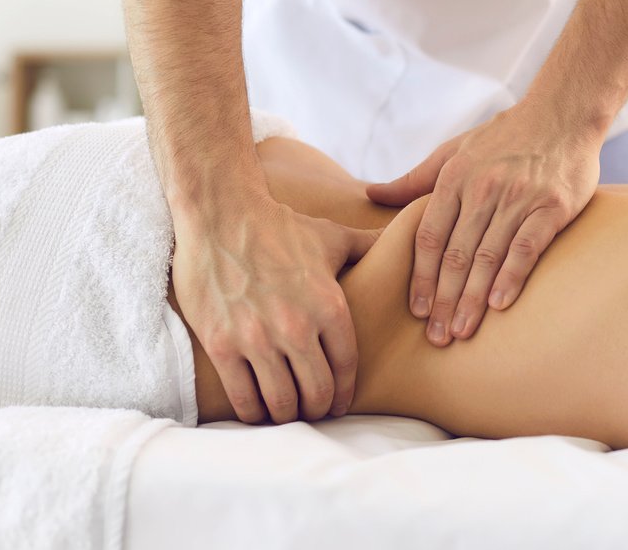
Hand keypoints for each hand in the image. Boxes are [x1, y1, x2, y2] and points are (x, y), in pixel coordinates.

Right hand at [170, 190, 379, 423]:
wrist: (220, 214)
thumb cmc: (279, 226)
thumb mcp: (332, 236)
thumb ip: (369, 246)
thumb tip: (406, 235)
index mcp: (329, 305)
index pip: (347, 368)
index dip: (344, 394)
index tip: (339, 405)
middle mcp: (297, 326)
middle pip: (317, 392)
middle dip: (318, 409)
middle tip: (313, 412)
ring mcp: (257, 338)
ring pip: (281, 401)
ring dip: (287, 415)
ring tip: (286, 413)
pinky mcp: (222, 345)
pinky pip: (243, 398)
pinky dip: (253, 413)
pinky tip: (257, 410)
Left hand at [365, 101, 600, 345]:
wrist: (563, 112)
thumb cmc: (505, 135)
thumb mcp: (454, 150)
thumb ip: (415, 179)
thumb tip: (370, 193)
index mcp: (455, 178)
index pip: (430, 236)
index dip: (422, 277)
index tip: (417, 311)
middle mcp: (483, 188)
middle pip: (456, 254)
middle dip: (445, 299)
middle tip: (437, 338)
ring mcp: (518, 198)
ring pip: (488, 256)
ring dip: (473, 298)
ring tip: (462, 330)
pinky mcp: (551, 206)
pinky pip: (527, 248)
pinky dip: (512, 277)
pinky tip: (500, 305)